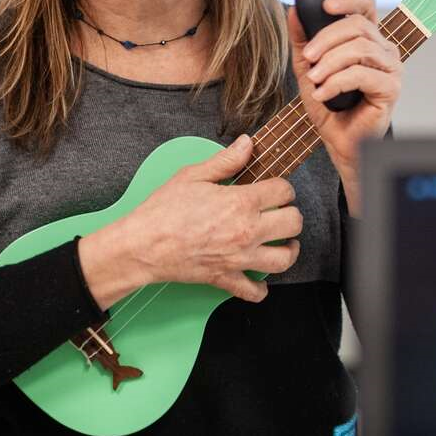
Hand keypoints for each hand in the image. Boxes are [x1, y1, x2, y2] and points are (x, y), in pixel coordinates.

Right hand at [117, 135, 301, 302]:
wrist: (142, 245)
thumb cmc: (163, 210)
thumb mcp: (193, 175)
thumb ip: (225, 160)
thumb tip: (247, 144)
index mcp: (241, 202)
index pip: (284, 191)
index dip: (283, 187)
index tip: (276, 189)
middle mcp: (247, 231)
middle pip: (293, 223)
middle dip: (291, 214)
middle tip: (280, 212)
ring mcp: (239, 258)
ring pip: (284, 259)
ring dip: (289, 250)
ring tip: (284, 242)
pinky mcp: (226, 278)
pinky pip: (253, 292)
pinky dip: (260, 289)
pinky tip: (260, 279)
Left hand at [288, 0, 401, 214]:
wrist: (340, 141)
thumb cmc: (331, 106)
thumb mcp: (308, 68)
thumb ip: (302, 41)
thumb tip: (292, 11)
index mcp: (367, 39)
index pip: (366, 6)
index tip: (324, 5)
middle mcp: (384, 50)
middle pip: (358, 25)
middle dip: (327, 38)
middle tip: (308, 58)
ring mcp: (391, 68)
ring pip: (360, 48)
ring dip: (330, 62)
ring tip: (315, 80)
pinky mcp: (391, 88)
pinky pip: (362, 74)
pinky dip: (337, 82)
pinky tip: (323, 94)